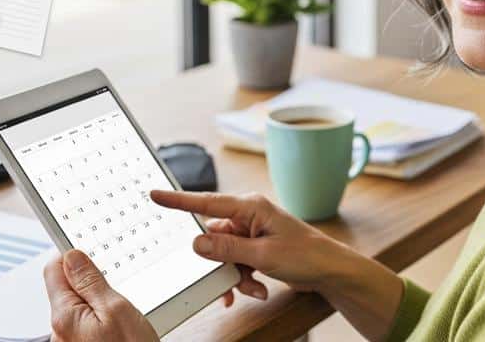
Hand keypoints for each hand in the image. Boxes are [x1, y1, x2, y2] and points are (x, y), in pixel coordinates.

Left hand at [43, 249, 157, 341]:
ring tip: (121, 308)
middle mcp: (60, 330)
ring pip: (78, 304)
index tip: (90, 252)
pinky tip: (119, 323)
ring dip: (97, 299)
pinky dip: (100, 315)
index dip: (74, 257)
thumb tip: (73, 256)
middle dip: (89, 280)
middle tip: (114, 285)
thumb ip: (92, 282)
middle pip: (65, 286)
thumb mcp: (117, 309)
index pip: (54, 269)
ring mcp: (69, 340)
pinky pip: (85, 321)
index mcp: (65, 315)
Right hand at [149, 189, 344, 303]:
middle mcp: (248, 216)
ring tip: (253, 287)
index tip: (155, 195)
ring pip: (224, 255)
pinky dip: (243, 279)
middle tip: (231, 281)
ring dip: (234, 276)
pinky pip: (236, 263)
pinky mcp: (256, 247)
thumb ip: (226, 249)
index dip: (179, 200)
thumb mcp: (262, 254)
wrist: (329, 270)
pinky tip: (257, 289)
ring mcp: (252, 232)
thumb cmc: (305, 254)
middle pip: (214, 238)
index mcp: (250, 207)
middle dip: (221, 264)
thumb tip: (197, 243)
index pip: (207, 202)